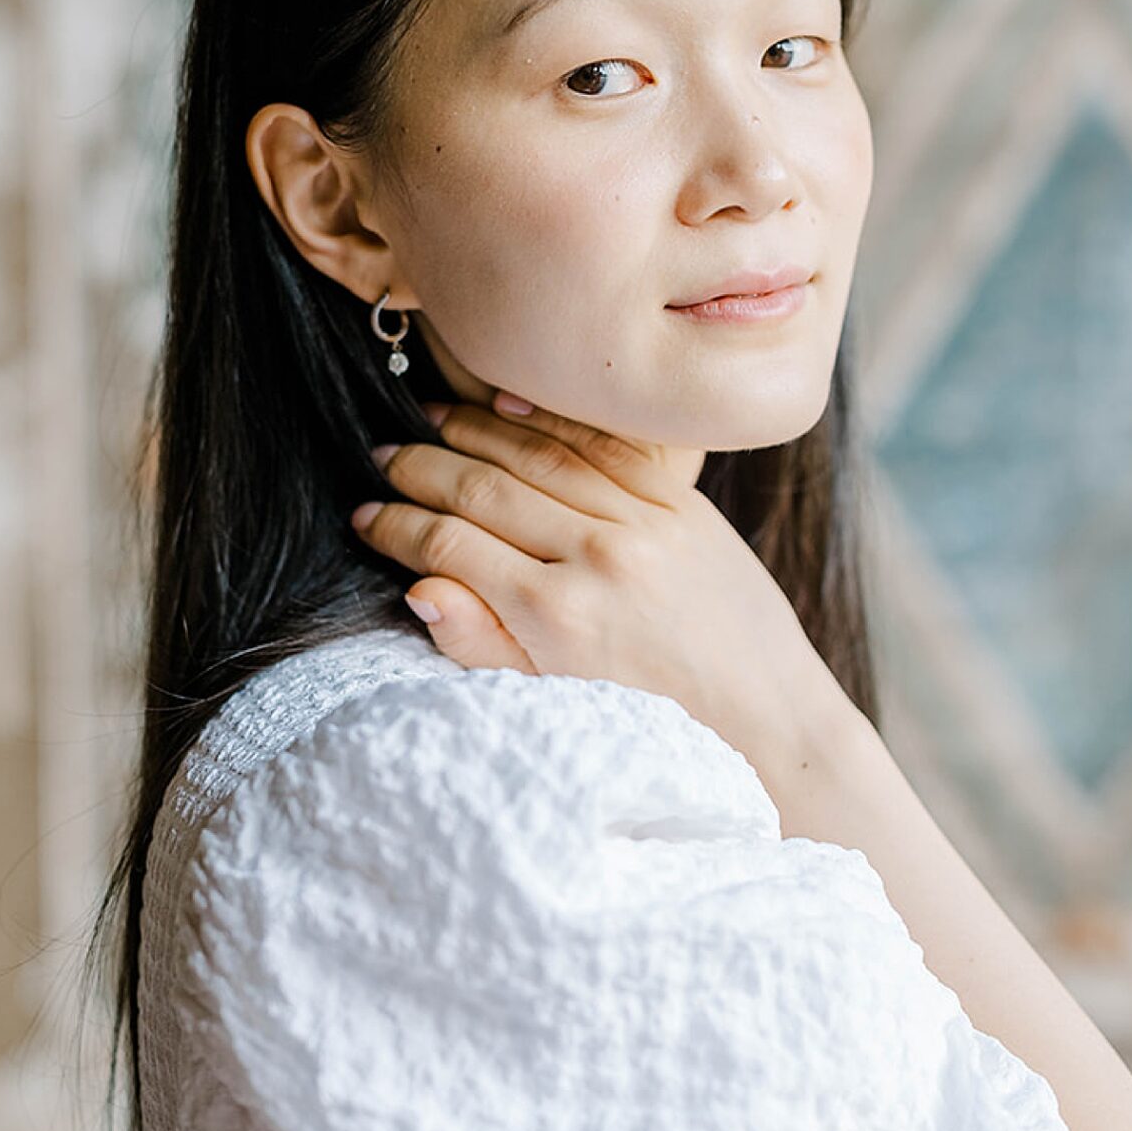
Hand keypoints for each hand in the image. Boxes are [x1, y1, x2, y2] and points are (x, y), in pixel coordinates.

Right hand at [350, 391, 846, 765]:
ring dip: (474, 432)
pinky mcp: (682, 504)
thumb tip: (418, 589)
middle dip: (420, 470)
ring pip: (537, 457)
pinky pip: (602, 446)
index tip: (363, 518)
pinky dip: (549, 423)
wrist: (768, 717)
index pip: (451, 549)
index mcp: (560, 619)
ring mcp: (646, 524)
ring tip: (429, 422)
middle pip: (484, 491)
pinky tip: (508, 407)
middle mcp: (600, 559)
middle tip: (380, 458)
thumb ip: (486, 645)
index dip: (397, 528)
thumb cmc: (659, 723)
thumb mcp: (561, 702)